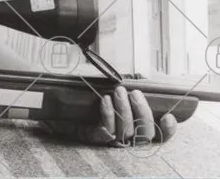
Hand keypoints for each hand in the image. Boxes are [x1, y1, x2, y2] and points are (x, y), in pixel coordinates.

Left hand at [41, 86, 177, 146]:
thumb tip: (138, 77)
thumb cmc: (82, 95)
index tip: (169, 116)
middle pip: (145, 135)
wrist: (50, 102)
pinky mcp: (90, 139)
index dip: (167, 131)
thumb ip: (124, 84)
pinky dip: (107, 115)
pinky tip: (104, 100)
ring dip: (125, 110)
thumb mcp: (106, 86)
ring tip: (118, 91)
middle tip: (134, 92)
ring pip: (126, 134)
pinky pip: (104, 132)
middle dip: (142, 112)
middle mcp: (123, 138)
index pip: (157, 136)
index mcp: (131, 127)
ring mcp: (106, 141)